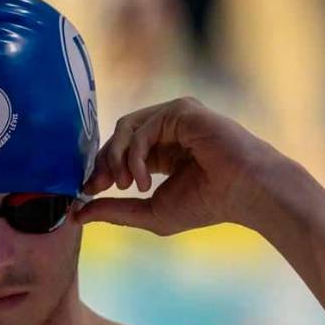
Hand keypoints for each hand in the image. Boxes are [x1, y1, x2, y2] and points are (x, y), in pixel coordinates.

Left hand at [76, 97, 289, 234]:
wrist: (246, 192)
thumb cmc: (207, 204)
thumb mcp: (150, 212)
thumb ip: (115, 211)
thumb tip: (78, 216)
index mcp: (162, 152)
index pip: (119, 153)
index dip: (100, 171)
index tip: (86, 194)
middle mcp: (167, 130)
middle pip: (117, 137)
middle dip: (102, 164)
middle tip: (97, 188)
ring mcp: (174, 116)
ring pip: (124, 128)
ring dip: (116, 159)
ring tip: (127, 185)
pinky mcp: (180, 109)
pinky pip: (142, 128)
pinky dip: (135, 155)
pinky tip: (144, 180)